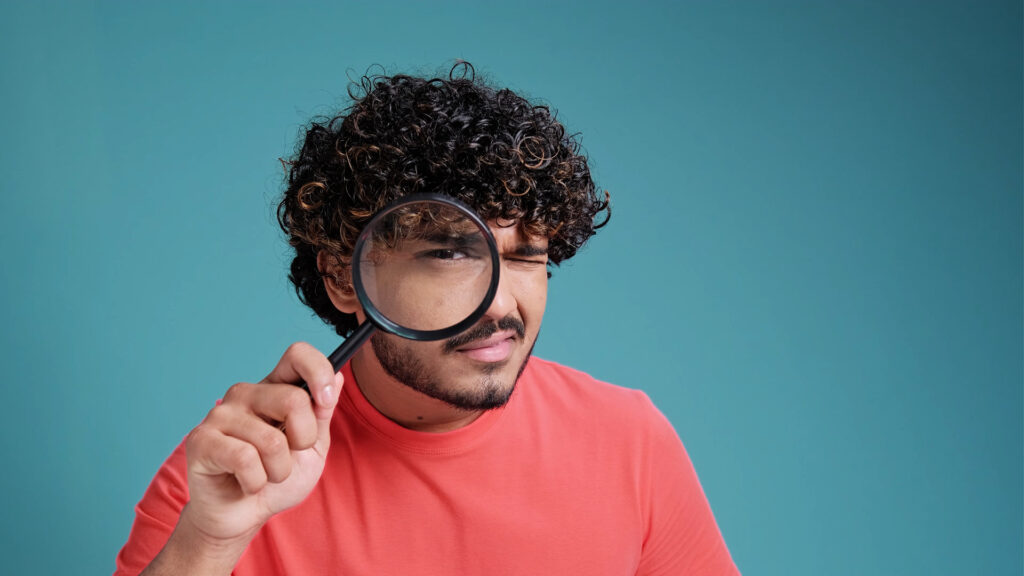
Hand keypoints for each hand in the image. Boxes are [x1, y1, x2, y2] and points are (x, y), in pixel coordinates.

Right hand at [180, 342, 342, 547]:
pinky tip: (246, 483)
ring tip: (265, 475)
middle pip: (293, 400)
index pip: (297, 355)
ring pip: (272, 440)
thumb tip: (337, 375)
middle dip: (303, 440)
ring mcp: (220, 414)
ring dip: (279, 471)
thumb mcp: (312, 448)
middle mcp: (245, 394)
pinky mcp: (201, 440)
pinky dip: (256, 481)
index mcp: (274, 389)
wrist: (243, 517)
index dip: (318, 372)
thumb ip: (322, 414)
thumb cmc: (277, 480)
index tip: (326, 401)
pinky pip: (245, 460)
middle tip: (290, 457)